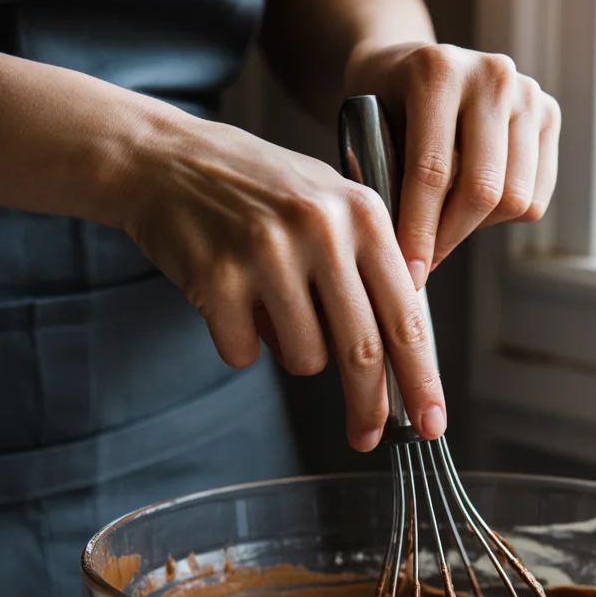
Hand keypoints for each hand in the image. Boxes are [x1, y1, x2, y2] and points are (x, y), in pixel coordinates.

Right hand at [122, 113, 443, 450]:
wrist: (164, 159)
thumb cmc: (258, 190)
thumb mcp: (330, 203)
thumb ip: (371, 266)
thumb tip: (403, 357)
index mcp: (362, 213)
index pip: (406, 316)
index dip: (421, 380)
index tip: (430, 423)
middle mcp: (321, 229)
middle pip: (361, 350)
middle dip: (369, 405)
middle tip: (367, 437)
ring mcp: (267, 253)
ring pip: (304, 357)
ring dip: (292, 351)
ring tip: (270, 304)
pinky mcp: (217, 278)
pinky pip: (245, 353)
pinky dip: (239, 342)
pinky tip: (228, 299)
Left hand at [345, 41, 560, 289]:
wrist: (412, 63)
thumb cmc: (383, 105)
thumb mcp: (367, 132)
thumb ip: (387, 182)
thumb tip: (409, 259)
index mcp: (438, 72)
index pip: (433, 172)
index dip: (420, 232)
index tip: (409, 274)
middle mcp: (491, 75)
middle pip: (482, 190)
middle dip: (449, 238)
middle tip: (424, 263)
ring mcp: (527, 92)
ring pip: (515, 198)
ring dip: (477, 228)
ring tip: (446, 225)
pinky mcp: (549, 114)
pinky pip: (536, 196)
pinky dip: (504, 216)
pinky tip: (474, 205)